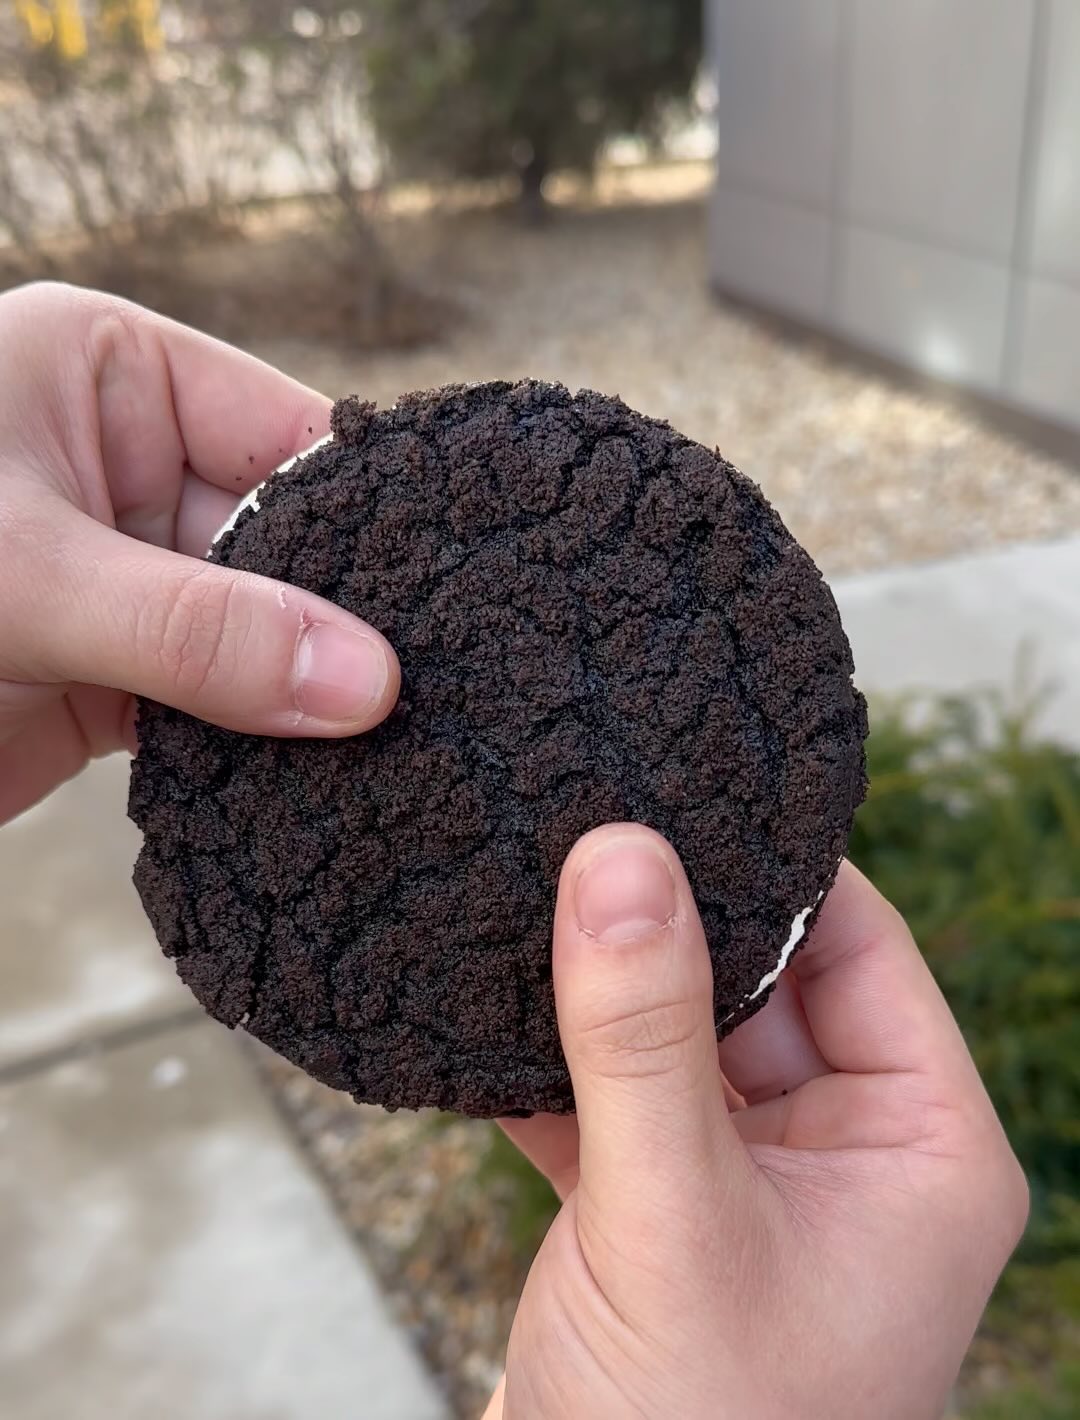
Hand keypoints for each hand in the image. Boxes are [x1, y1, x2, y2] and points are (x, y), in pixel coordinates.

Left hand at [0, 283, 399, 822]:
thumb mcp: (26, 576)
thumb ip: (197, 628)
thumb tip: (366, 682)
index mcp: (105, 377)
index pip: (279, 435)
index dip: (366, 514)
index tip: (454, 587)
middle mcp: (119, 471)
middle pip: (277, 547)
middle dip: (340, 621)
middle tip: (438, 686)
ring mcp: (117, 583)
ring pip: (249, 639)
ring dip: (301, 697)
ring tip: (401, 745)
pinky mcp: (101, 682)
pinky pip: (208, 714)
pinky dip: (253, 753)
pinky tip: (316, 783)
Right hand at [487, 830, 1028, 1418]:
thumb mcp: (677, 1218)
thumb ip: (645, 1036)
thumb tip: (620, 852)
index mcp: (917, 1145)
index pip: (858, 947)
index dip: (772, 864)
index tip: (677, 780)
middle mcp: (843, 1154)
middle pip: (758, 982)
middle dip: (666, 919)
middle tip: (576, 819)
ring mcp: (745, 1183)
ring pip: (672, 1038)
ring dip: (595, 990)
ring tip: (516, 892)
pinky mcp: (657, 1215)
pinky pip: (608, 1100)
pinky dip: (549, 1065)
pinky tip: (482, 1009)